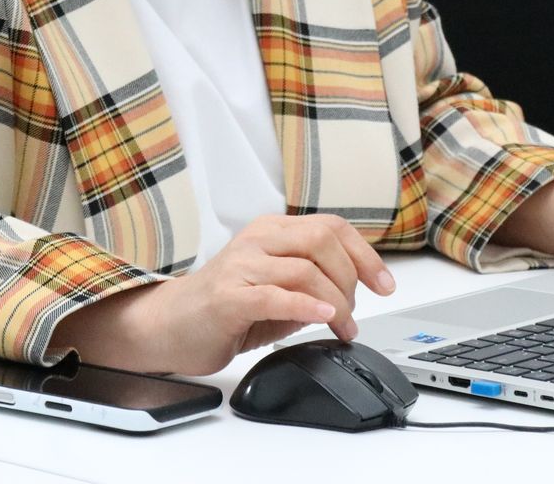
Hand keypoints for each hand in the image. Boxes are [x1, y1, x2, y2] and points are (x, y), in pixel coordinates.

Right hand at [49, 213, 395, 375]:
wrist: (168, 327)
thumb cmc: (222, 309)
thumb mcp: (276, 287)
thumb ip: (311, 282)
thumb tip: (354, 292)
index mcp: (271, 231)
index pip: (331, 227)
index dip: (366, 254)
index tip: (385, 284)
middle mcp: (257, 240)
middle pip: (323, 241)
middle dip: (352, 278)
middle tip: (353, 311)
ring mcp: (240, 266)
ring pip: (306, 269)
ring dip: (335, 303)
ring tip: (341, 327)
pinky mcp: (228, 297)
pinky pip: (276, 295)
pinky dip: (307, 307)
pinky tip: (324, 318)